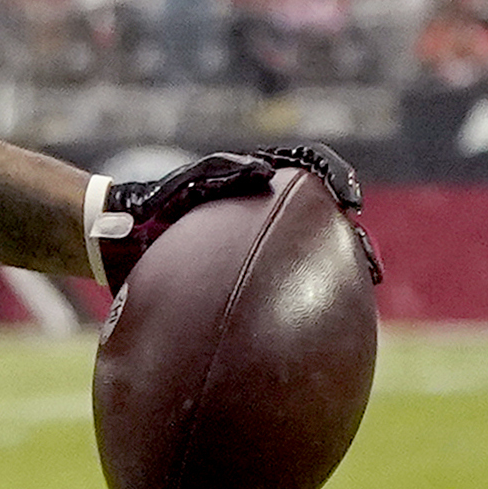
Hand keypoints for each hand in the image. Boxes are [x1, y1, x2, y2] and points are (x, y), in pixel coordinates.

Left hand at [89, 146, 379, 293]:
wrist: (119, 237)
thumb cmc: (147, 205)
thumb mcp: (179, 185)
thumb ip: (216, 173)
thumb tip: (264, 172)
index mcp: (257, 180)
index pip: (309, 167)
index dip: (337, 176)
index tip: (351, 201)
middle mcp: (266, 207)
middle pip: (324, 216)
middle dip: (351, 236)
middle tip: (369, 262)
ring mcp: (260, 237)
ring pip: (314, 250)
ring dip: (343, 267)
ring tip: (362, 290)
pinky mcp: (250, 265)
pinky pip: (285, 279)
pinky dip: (308, 295)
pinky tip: (319, 321)